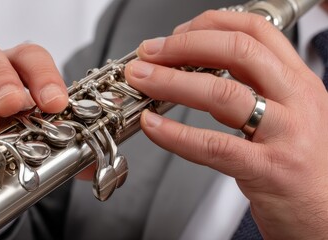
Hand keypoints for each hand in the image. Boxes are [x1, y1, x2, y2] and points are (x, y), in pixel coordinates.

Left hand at [125, 11, 327, 238]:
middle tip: (150, 52)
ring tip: (142, 79)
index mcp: (298, 81)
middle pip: (237, 51)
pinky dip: (175, 133)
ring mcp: (285, 134)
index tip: (175, 34)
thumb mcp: (287, 113)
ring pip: (222, 93)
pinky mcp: (268, 170)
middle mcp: (296, 100)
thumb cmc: (302, 165)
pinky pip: (213, 146)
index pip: (255, 30)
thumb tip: (200, 68)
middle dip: (184, 46)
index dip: (209, 24)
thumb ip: (253, 88)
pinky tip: (151, 125)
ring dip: (171, 82)